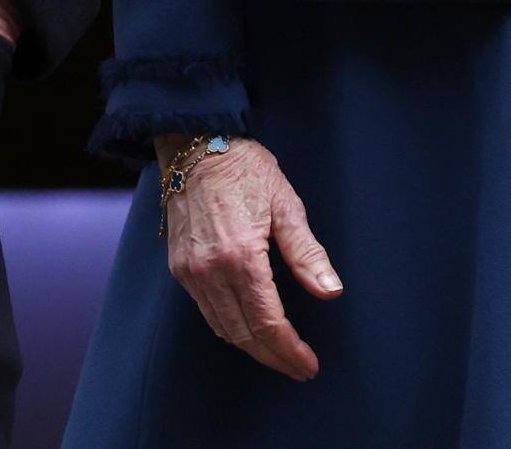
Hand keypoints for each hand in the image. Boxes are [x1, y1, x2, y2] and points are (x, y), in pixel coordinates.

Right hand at [158, 134, 340, 378]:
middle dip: (274, 357)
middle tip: (299, 368)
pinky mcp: (179, 266)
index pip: (268, 322)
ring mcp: (190, 270)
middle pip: (244, 333)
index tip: (309, 364)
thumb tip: (331, 291)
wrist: (195, 142)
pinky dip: (228, 328)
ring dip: (251, 347)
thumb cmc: (245, 167)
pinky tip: (247, 329)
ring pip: (222, 328)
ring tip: (278, 354)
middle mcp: (210, 269)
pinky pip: (206, 311)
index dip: (290, 350)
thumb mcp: (285, 203)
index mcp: (241, 256)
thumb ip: (306, 253)